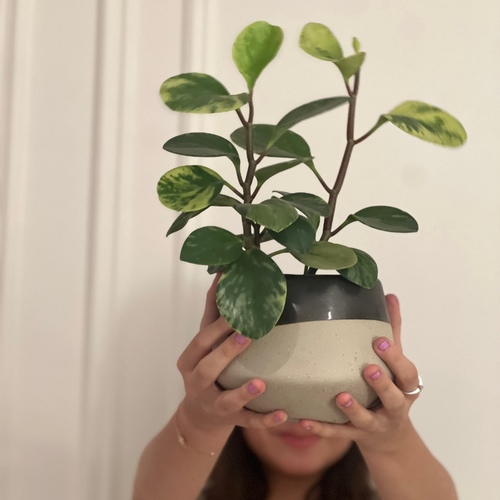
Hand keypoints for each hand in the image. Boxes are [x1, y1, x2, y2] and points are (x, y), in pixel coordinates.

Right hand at [176, 274, 287, 431]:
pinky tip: (284, 413)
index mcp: (189, 360)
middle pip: (208, 369)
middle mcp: (196, 384)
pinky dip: (265, 419)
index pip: (201, 341)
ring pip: (226, 401)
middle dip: (226, 353)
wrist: (200, 414)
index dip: (217, 327)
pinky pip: (248, 421)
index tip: (237, 312)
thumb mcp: (205, 341)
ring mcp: (214, 405)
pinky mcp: (231, 421)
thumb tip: (222, 272)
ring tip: (261, 383)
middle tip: (248, 335)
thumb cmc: (206, 367)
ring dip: (243, 392)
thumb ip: (213, 310)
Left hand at [298, 294, 420, 453]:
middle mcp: (393, 408)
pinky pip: (338, 433)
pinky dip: (322, 428)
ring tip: (340, 397)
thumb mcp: (395, 364)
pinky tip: (305, 421)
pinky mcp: (356, 436)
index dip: (396, 359)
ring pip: (366, 420)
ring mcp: (374, 425)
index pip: (407, 373)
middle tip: (368, 368)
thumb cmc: (391, 389)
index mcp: (404, 387)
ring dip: (354, 410)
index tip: (381, 341)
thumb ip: (393, 331)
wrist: (390, 438)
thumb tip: (390, 296)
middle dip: (381, 384)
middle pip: (393, 398)